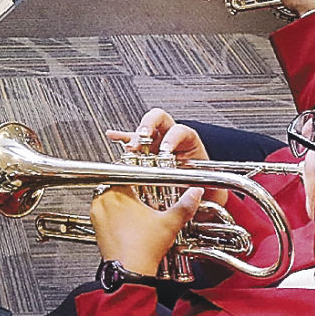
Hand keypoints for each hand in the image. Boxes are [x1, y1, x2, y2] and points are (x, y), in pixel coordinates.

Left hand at [91, 184, 204, 273]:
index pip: (123, 172)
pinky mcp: (96, 227)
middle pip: (113, 184)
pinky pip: (102, 213)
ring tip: (134, 208)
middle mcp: (103, 201)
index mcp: (118, 193)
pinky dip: (112, 214)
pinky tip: (126, 222)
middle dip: (127, 188)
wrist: (130, 271)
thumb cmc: (144, 248)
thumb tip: (195, 193)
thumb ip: (184, 205)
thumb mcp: (170, 223)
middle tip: (140, 194)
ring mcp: (97, 215)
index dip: (135, 175)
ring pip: (106, 198)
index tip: (142, 179)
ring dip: (118, 200)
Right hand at [105, 113, 227, 208]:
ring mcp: (156, 142)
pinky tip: (113, 136)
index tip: (165, 150)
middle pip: (159, 118)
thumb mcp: (201, 186)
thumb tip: (196, 196)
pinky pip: (130, 139)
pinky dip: (121, 137)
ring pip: (144, 129)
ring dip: (134, 135)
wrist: (197, 194)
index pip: (180, 131)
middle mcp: (171, 137)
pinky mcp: (144, 150)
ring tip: (130, 145)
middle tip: (143, 137)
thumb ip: (196, 188)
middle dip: (149, 125)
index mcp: (188, 142)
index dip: (172, 138)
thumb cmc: (201, 187)